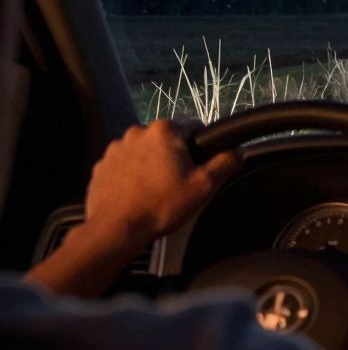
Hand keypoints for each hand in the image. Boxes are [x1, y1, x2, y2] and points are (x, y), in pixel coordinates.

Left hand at [83, 119, 241, 248]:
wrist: (115, 230)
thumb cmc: (162, 205)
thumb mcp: (204, 186)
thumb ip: (225, 163)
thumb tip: (238, 151)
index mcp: (164, 130)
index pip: (194, 127)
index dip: (201, 147)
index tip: (199, 168)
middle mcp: (137, 132)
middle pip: (166, 139)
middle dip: (174, 155)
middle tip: (178, 182)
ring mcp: (115, 148)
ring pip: (144, 151)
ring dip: (151, 163)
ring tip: (155, 190)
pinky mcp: (100, 166)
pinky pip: (124, 164)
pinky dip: (131, 174)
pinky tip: (136, 194)